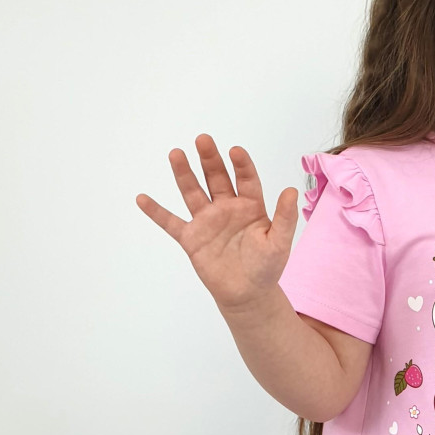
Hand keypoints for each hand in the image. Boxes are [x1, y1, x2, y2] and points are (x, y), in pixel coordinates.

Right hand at [136, 134, 299, 310]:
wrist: (248, 294)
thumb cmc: (266, 267)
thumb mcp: (279, 243)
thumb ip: (285, 217)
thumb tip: (292, 190)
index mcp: (250, 206)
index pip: (246, 179)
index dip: (241, 165)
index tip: (235, 151)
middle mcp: (226, 208)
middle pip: (216, 178)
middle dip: (209, 159)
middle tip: (203, 140)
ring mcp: (207, 221)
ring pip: (193, 192)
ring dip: (184, 174)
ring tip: (176, 154)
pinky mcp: (192, 238)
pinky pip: (171, 223)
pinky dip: (156, 212)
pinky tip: (142, 199)